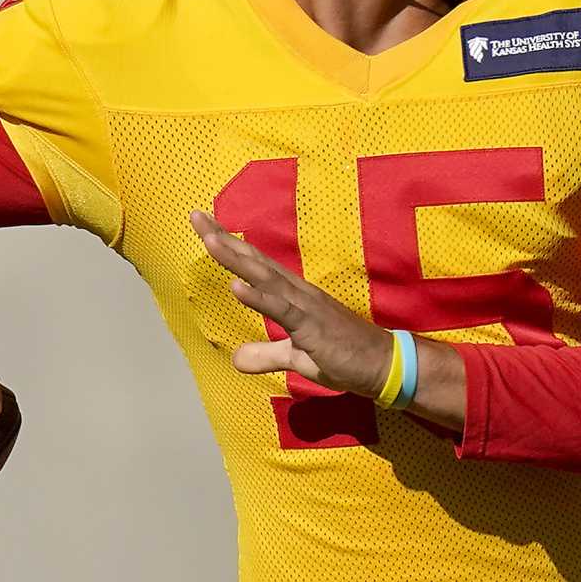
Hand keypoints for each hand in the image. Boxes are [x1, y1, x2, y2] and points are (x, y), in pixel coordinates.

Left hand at [189, 210, 393, 397]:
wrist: (384, 365)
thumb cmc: (346, 357)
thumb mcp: (297, 359)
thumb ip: (268, 354)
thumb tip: (237, 359)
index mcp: (294, 296)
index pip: (256, 265)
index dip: (230, 245)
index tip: (204, 226)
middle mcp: (298, 292)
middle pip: (255, 261)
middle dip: (224, 239)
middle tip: (196, 216)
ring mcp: (306, 306)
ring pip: (265, 278)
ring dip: (236, 259)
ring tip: (210, 241)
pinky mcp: (313, 325)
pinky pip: (281, 309)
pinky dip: (257, 297)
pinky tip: (236, 286)